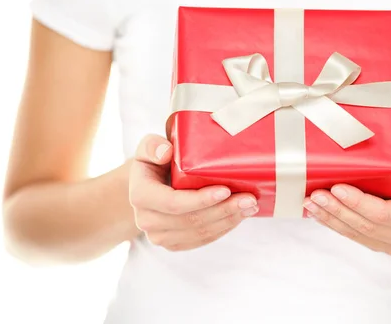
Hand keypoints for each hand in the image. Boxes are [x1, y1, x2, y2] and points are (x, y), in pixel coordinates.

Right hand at [129, 134, 258, 251]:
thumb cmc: (154, 161)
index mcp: (140, 195)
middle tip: (249, 199)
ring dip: (228, 221)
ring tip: (250, 206)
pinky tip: (239, 216)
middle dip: (224, 211)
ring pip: (200, 233)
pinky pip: (202, 240)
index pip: (173, 203)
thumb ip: (153, 146)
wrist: (149, 184)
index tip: (225, 190)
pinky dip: (223, 228)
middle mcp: (146, 220)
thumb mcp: (149, 147)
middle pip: (191, 220)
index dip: (200, 200)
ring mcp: (159, 236)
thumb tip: (166, 152)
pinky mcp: (173, 243)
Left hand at [303, 153, 390, 255]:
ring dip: (330, 219)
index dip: (358, 203)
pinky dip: (332, 224)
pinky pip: (352, 236)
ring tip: (310, 202)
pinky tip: (316, 213)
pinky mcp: (379, 244)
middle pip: (365, 226)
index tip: (337, 188)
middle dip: (337, 210)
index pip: (384, 214)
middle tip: (315, 194)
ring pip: (355, 234)